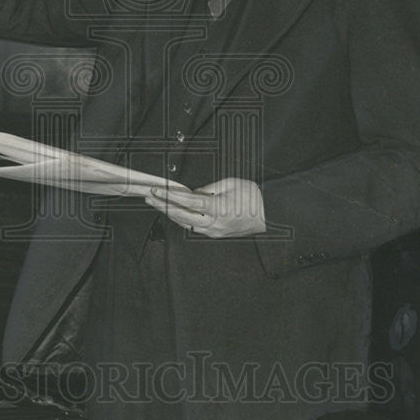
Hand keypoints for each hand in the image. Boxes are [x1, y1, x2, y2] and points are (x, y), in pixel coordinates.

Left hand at [144, 178, 265, 237]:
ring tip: (158, 203)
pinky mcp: (216, 235)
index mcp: (217, 208)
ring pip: (186, 224)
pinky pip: (195, 227)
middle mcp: (214, 223)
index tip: (157, 190)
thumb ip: (208, 188)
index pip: (187, 202)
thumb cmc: (254, 198)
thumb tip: (193, 193)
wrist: (270, 214)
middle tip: (150, 197)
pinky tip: (176, 212)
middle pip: (181, 216)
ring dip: (171, 213)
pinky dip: (183, 219)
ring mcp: (214, 231)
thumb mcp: (231, 184)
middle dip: (163, 206)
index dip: (169, 196)